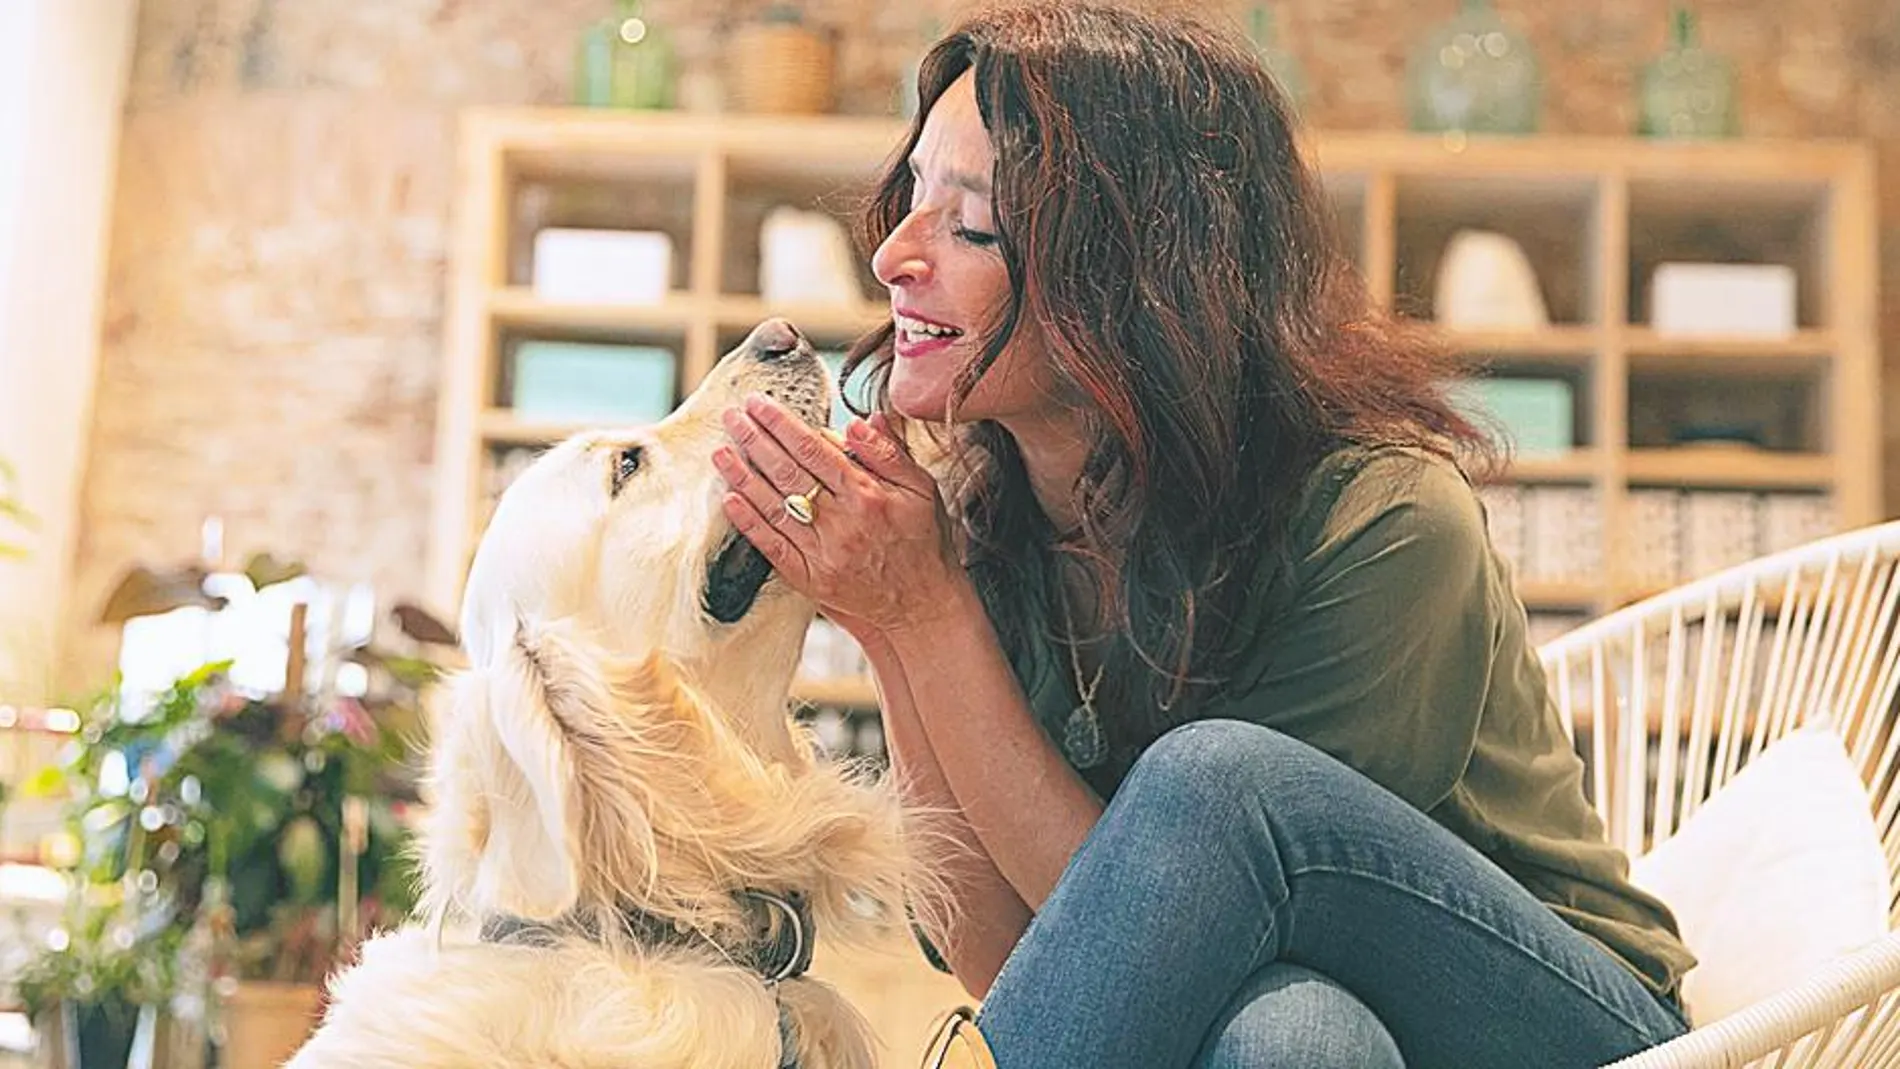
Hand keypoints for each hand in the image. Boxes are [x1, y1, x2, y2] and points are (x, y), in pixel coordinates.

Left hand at [713, 396, 965, 642]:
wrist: (922, 607)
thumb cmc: (924, 543)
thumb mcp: (922, 490)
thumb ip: (889, 453)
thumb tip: (859, 422)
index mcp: (868, 495)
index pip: (814, 450)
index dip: (783, 424)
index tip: (760, 404)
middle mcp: (842, 522)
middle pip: (787, 473)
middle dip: (755, 440)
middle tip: (732, 416)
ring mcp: (823, 553)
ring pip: (774, 506)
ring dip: (743, 477)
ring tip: (721, 452)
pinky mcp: (811, 579)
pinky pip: (773, 547)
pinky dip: (749, 523)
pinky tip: (731, 500)